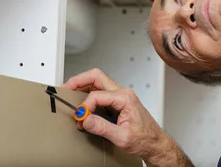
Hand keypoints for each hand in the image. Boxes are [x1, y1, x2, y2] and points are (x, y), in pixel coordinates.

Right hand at [63, 69, 192, 166]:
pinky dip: (87, 97)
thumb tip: (86, 119)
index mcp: (125, 98)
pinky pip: (99, 94)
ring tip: (70, 95)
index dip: (85, 106)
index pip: (97, 94)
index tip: (80, 118)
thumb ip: (102, 127)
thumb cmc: (144, 139)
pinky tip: (82, 106)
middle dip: (78, 81)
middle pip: (96, 77)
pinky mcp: (117, 103)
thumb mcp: (122, 137)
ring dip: (82, 88)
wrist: (154, 143)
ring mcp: (120, 97)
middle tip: (65, 88)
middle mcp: (122, 93)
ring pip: (97, 83)